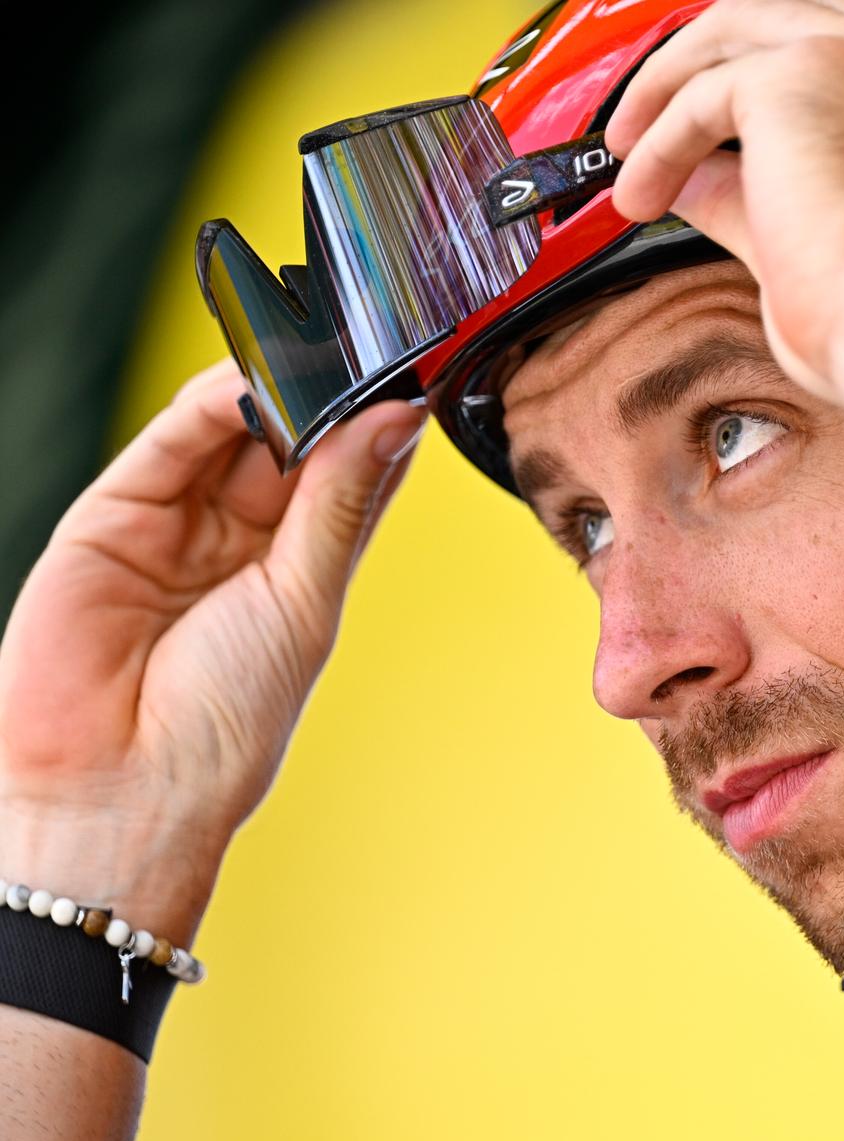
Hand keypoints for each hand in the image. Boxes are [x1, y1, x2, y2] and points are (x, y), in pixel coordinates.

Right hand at [0, 364, 424, 941]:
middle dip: (332, 393)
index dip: (383, 420)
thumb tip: (397, 420)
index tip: (422, 366)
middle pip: (294, 442)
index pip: (352, 473)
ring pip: (232, 433)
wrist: (120, 788)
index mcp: (304, 570)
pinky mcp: (113, 516)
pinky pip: (166, 446)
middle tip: (372, 340)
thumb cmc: (224, 725)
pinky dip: (207, 405)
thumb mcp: (304, 604)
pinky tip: (249, 378)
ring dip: (275, 388)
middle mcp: (244, 541)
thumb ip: (339, 506)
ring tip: (318, 349)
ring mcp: (178, 524)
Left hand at [602, 0, 843, 401]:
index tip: (745, 135)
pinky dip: (659, 145)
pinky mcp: (800, 71)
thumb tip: (701, 174)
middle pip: (790, 24)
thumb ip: (776, 185)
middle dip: (718, 71)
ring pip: (736, 36)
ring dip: (670, 93)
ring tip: (634, 157)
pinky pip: (701, 94)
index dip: (788, 90)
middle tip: (664, 127)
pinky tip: (644, 195)